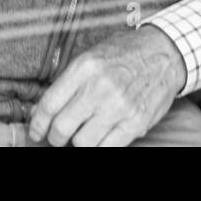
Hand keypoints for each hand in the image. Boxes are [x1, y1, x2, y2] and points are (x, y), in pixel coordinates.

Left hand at [28, 26, 185, 147]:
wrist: (164, 53)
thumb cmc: (125, 53)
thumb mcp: (92, 56)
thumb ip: (68, 83)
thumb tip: (42, 110)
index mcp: (85, 67)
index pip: (50, 104)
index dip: (37, 124)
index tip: (36, 131)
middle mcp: (100, 87)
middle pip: (62, 128)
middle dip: (56, 137)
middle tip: (59, 135)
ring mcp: (119, 107)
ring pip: (82, 144)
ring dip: (78, 142)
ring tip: (83, 133)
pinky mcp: (135, 123)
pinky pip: (107, 148)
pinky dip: (99, 146)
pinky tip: (99, 137)